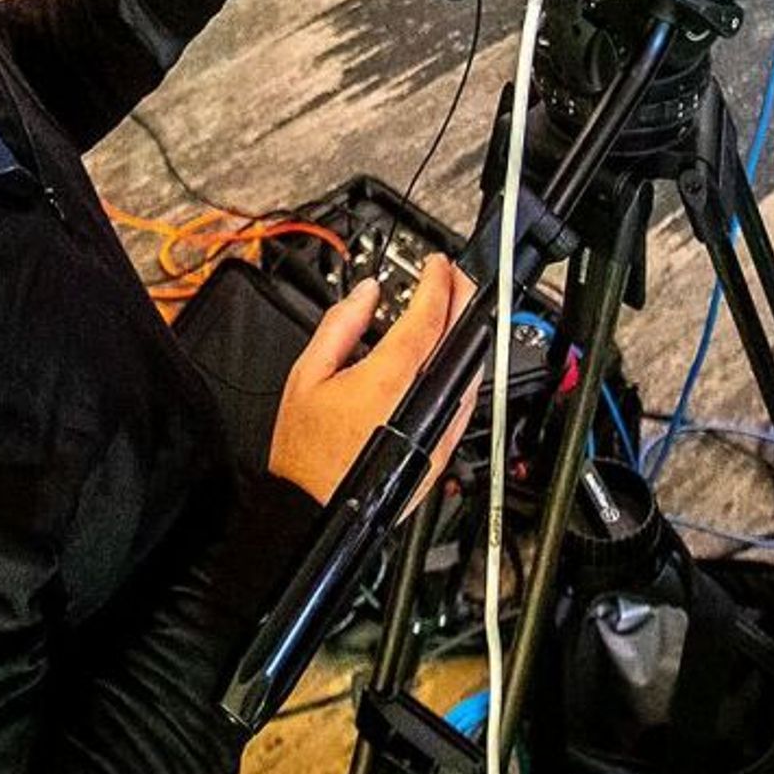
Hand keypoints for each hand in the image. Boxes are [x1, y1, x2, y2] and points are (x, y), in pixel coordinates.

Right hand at [268, 258, 476, 504]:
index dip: (438, 282)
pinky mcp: (440, 452)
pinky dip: (460, 372)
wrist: (311, 508)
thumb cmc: (304, 453)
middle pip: (458, 339)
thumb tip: (366, 293)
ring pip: (468, 372)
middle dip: (461, 299)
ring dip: (463, 336)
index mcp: (390, 379)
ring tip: (450, 313)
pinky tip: (445, 361)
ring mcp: (438, 432)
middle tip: (455, 277)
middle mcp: (423, 404)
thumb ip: (340, 324)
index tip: (439, 264)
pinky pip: (463, 402)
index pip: (429, 316)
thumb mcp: (306, 374)